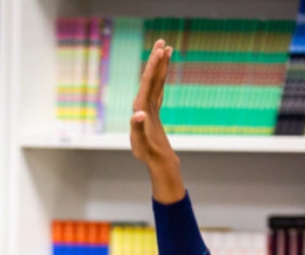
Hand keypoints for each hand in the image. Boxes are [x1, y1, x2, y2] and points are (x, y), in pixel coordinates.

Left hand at [130, 39, 184, 202]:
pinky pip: (159, 90)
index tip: (158, 51)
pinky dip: (162, 79)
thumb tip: (138, 113)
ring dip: (160, 66)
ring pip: (155, 82)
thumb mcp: (142, 143)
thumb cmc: (148, 156)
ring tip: (166, 49)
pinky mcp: (154, 112)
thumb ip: (138, 128)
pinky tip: (164, 72)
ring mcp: (148, 108)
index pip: (147, 83)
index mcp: (139, 109)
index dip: (152, 67)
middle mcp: (142, 105)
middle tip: (161, 41)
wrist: (157, 164)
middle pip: (150, 78)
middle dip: (155, 60)